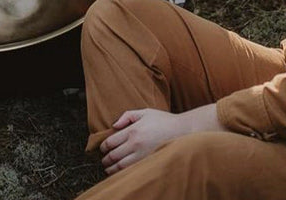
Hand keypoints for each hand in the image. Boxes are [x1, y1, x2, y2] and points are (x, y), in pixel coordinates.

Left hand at [99, 104, 225, 175]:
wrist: (182, 131)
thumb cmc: (163, 120)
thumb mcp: (145, 112)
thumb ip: (127, 116)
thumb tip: (114, 125)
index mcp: (133, 130)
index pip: (111, 142)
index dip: (103, 147)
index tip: (103, 149)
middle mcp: (136, 144)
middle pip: (113, 156)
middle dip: (106, 160)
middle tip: (104, 161)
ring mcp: (142, 155)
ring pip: (120, 166)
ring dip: (112, 169)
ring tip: (109, 168)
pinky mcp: (149, 163)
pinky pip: (132, 171)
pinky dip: (123, 173)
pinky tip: (121, 172)